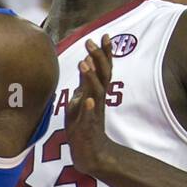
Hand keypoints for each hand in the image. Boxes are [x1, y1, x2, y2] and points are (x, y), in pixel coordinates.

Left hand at [64, 35, 115, 176]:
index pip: (104, 69)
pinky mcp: (88, 127)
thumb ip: (84, 81)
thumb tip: (86, 60)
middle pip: (103, 76)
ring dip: (91, 78)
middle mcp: (97, 100)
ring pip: (96, 93)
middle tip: (91, 41)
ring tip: (84, 63)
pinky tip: (87, 101)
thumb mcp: (81, 97)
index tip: (105, 35)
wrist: (89, 151)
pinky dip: (88, 108)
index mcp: (96, 92)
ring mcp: (94, 113)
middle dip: (98, 58)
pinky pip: (89, 117)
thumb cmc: (83, 123)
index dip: (105, 53)